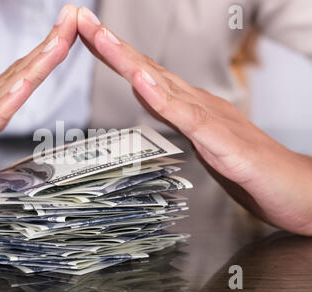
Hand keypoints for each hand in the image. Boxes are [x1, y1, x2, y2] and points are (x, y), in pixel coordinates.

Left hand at [77, 7, 311, 234]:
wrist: (291, 187)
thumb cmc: (248, 166)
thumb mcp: (201, 138)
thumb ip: (176, 116)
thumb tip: (149, 97)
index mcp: (190, 104)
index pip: (145, 74)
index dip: (115, 54)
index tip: (88, 35)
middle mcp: (197, 102)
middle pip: (147, 69)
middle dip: (112, 45)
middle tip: (83, 20)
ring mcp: (210, 118)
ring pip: (162, 84)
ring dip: (129, 60)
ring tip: (102, 37)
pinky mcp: (222, 140)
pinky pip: (187, 117)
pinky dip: (162, 98)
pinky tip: (142, 80)